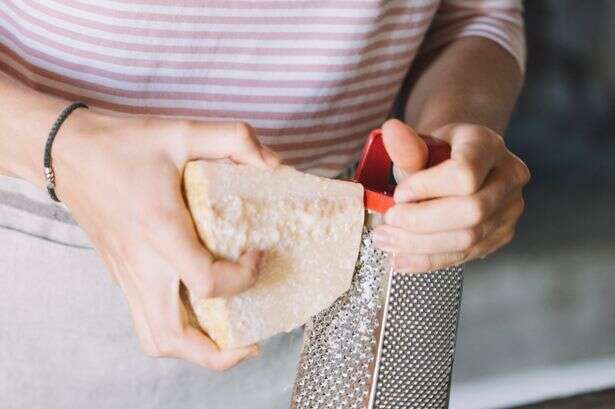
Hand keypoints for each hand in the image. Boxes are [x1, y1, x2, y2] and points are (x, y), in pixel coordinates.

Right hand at [53, 112, 278, 370]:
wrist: (67, 151)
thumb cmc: (123, 144)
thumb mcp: (182, 131)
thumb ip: (234, 138)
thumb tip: (272, 164)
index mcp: (160, 230)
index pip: (207, 282)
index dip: (244, 276)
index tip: (256, 252)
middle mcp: (142, 263)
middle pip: (173, 338)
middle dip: (219, 352)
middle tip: (250, 340)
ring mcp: (128, 275)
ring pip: (156, 339)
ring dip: (195, 350)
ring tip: (227, 338)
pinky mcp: (121, 275)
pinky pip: (146, 321)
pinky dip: (176, 332)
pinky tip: (198, 312)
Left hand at [373, 119, 529, 272]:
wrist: (455, 163)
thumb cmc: (436, 153)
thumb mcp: (420, 143)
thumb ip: (407, 145)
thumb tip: (391, 131)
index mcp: (489, 145)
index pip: (465, 174)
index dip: (428, 188)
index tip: (399, 194)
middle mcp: (508, 176)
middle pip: (472, 211)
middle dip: (422, 221)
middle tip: (389, 221)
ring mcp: (509, 208)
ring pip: (469, 238)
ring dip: (421, 245)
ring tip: (387, 240)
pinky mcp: (500, 235)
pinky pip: (465, 255)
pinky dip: (428, 260)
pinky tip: (401, 259)